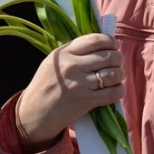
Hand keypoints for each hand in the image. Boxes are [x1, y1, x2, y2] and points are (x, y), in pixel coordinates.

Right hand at [16, 34, 124, 149]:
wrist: (34, 114)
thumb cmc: (44, 86)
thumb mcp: (53, 62)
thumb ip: (74, 51)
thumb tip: (102, 44)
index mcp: (64, 53)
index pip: (96, 40)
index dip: (110, 42)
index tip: (114, 46)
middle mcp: (72, 65)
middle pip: (109, 56)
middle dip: (118, 59)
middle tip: (117, 63)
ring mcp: (79, 84)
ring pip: (113, 74)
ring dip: (119, 75)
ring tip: (117, 77)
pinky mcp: (86, 101)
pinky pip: (112, 93)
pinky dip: (119, 90)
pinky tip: (117, 89)